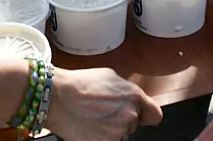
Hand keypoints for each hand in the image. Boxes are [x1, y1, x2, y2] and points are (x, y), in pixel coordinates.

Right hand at [46, 67, 161, 140]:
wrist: (57, 98)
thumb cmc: (80, 85)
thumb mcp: (111, 77)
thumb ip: (128, 91)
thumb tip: (133, 99)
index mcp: (134, 96)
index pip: (155, 115)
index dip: (145, 115)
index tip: (141, 116)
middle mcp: (130, 115)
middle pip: (134, 124)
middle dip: (122, 119)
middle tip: (104, 112)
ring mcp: (118, 132)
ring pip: (120, 134)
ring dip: (110, 129)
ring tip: (94, 118)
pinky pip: (108, 140)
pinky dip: (100, 137)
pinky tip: (90, 127)